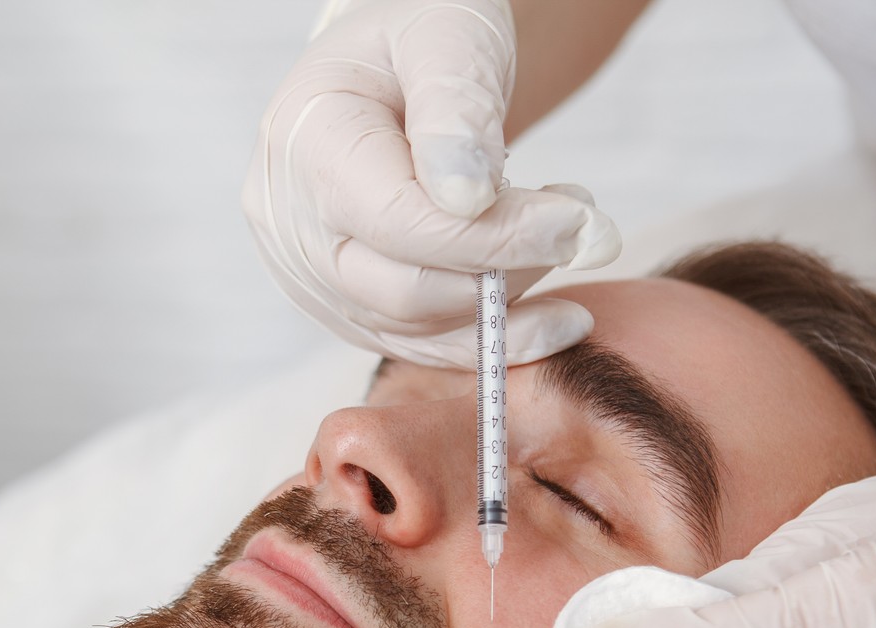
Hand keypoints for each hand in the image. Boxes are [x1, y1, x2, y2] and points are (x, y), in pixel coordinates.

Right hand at [242, 0, 623, 367]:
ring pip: (414, 327)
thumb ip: (455, 108)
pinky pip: (417, 345)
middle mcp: (289, 220)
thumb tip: (466, 198)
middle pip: (402, 289)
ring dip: (507, 303)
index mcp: (303, 141)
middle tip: (586, 230)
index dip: (493, 237)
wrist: (399, 65)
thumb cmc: (422, 35)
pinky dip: (489, 340)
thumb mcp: (446, 36)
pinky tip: (554, 319)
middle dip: (507, 271)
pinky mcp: (343, 306)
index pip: (399, 223)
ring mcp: (308, 273)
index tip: (578, 221)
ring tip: (569, 239)